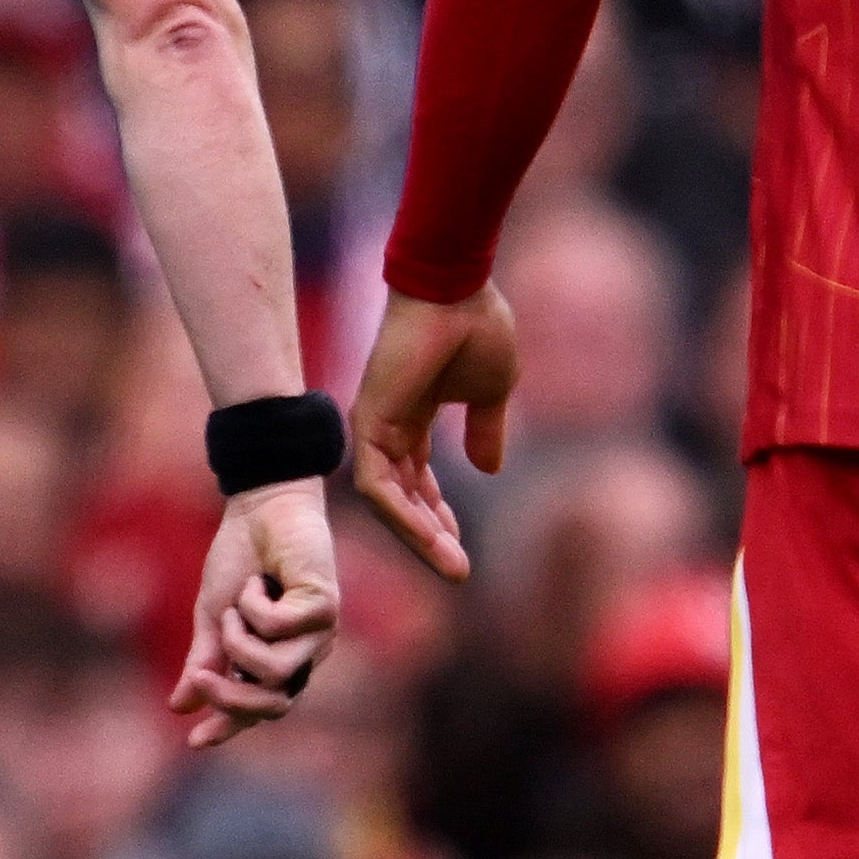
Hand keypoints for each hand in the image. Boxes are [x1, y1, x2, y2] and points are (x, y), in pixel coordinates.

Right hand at [171, 475, 337, 747]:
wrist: (259, 506)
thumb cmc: (241, 557)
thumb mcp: (213, 615)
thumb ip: (205, 660)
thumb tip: (179, 706)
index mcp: (279, 659)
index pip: (259, 708)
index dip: (229, 726)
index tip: (193, 742)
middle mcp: (305, 654)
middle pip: (273, 704)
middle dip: (230, 698)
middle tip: (200, 677)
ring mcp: (319, 633)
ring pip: (275, 670)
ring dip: (240, 641)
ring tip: (234, 607)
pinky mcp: (326, 606)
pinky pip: (280, 629)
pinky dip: (255, 606)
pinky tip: (257, 582)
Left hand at [350, 286, 518, 578]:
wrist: (458, 290)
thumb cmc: (477, 327)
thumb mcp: (491, 391)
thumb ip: (485, 430)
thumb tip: (489, 470)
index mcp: (414, 415)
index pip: (418, 479)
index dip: (438, 514)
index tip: (462, 546)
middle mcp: (389, 423)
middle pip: (402, 495)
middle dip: (429, 535)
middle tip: (457, 569)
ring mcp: (374, 423)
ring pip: (387, 500)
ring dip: (418, 535)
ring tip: (451, 564)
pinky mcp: (367, 422)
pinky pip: (376, 485)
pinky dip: (401, 514)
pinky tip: (429, 537)